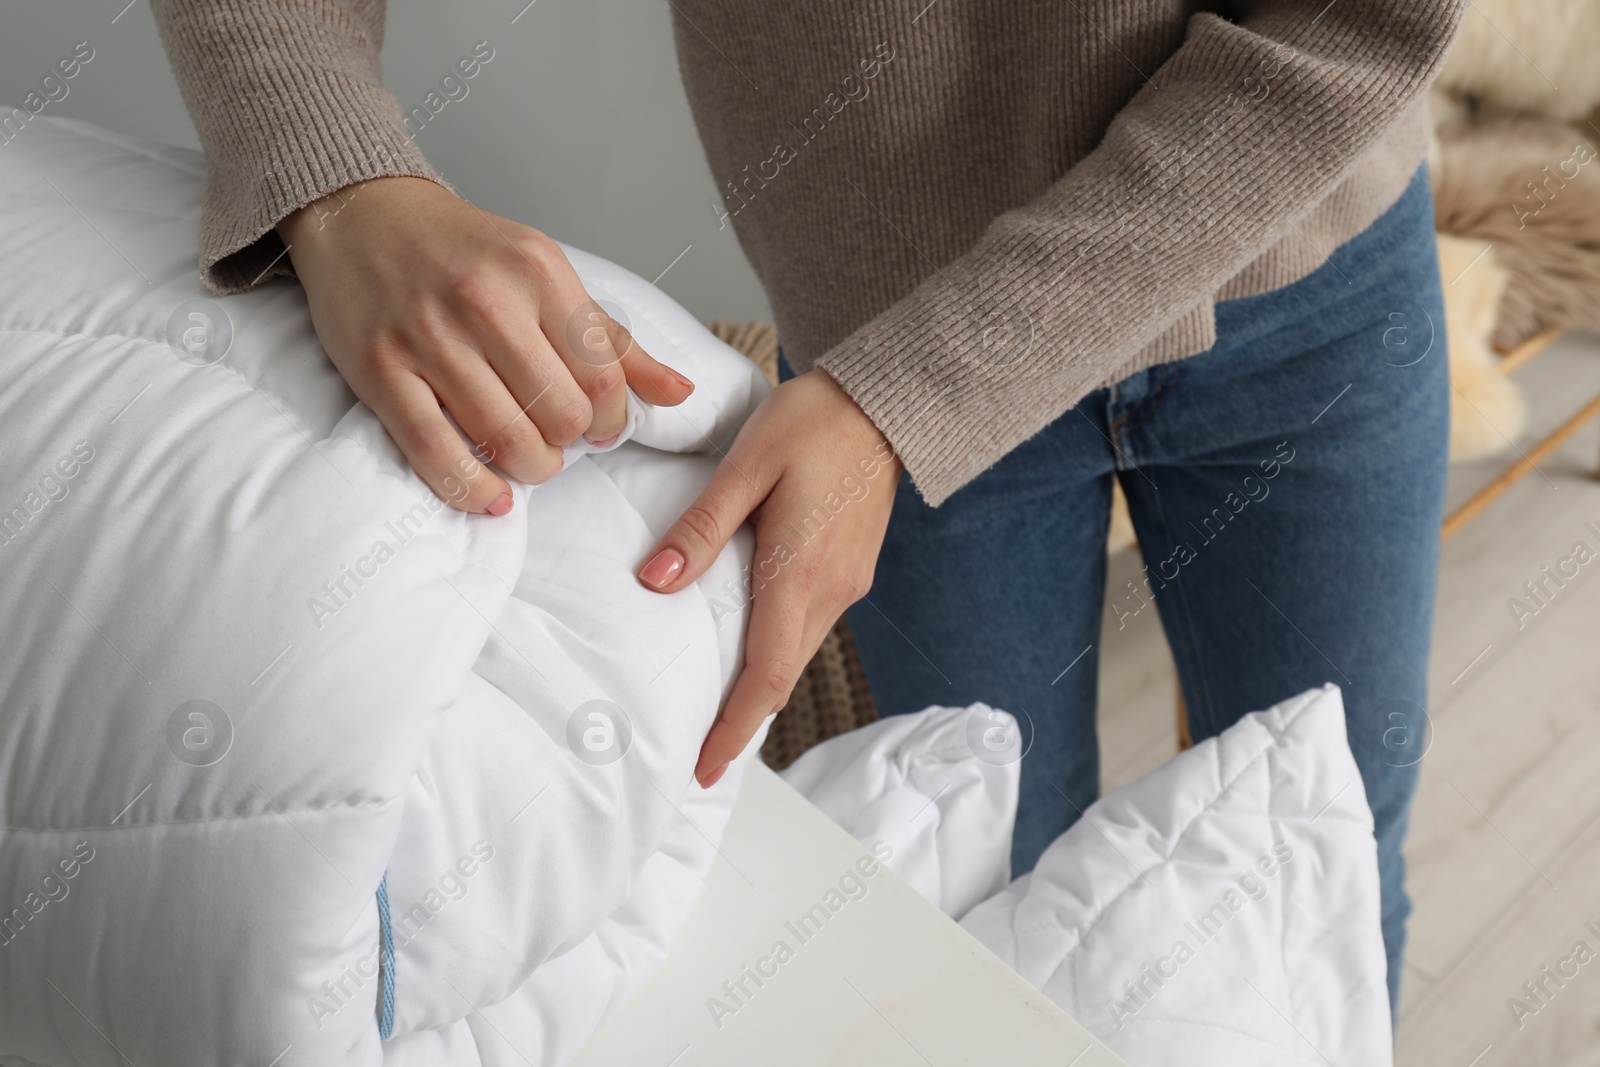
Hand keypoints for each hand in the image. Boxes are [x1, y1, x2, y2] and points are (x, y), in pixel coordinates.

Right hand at [278, 176, 694, 512]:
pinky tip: (493, 496)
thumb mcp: (547, 276)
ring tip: (530, 462)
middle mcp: (486, 301)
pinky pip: (435, 452)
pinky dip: (471, 489)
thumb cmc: (465, 252)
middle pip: (559, 414)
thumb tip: (681, 394)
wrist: (364, 215)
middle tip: (559, 441)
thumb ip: (613, 341)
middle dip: (570, 444)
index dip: (612, 419)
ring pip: (505, 439)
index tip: (601, 427)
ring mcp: (429, 337)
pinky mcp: (381, 370)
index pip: (602, 375)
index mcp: (538, 273)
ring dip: (530, 469)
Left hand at [635, 369, 902, 786]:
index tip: (704, 766)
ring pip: (796, 653)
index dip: (733, 728)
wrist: (884, 400)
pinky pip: (808, 625)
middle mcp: (830, 591)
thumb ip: (701, 529)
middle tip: (698, 750)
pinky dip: (778, 649)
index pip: (766, 676)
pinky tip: (751, 641)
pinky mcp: (850, 568)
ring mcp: (846, 582)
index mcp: (800, 572)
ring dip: (760, 685)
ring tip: (717, 704)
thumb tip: (656, 582)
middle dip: (741, 719)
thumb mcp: (746, 467)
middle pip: (781, 676)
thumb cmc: (813, 422)